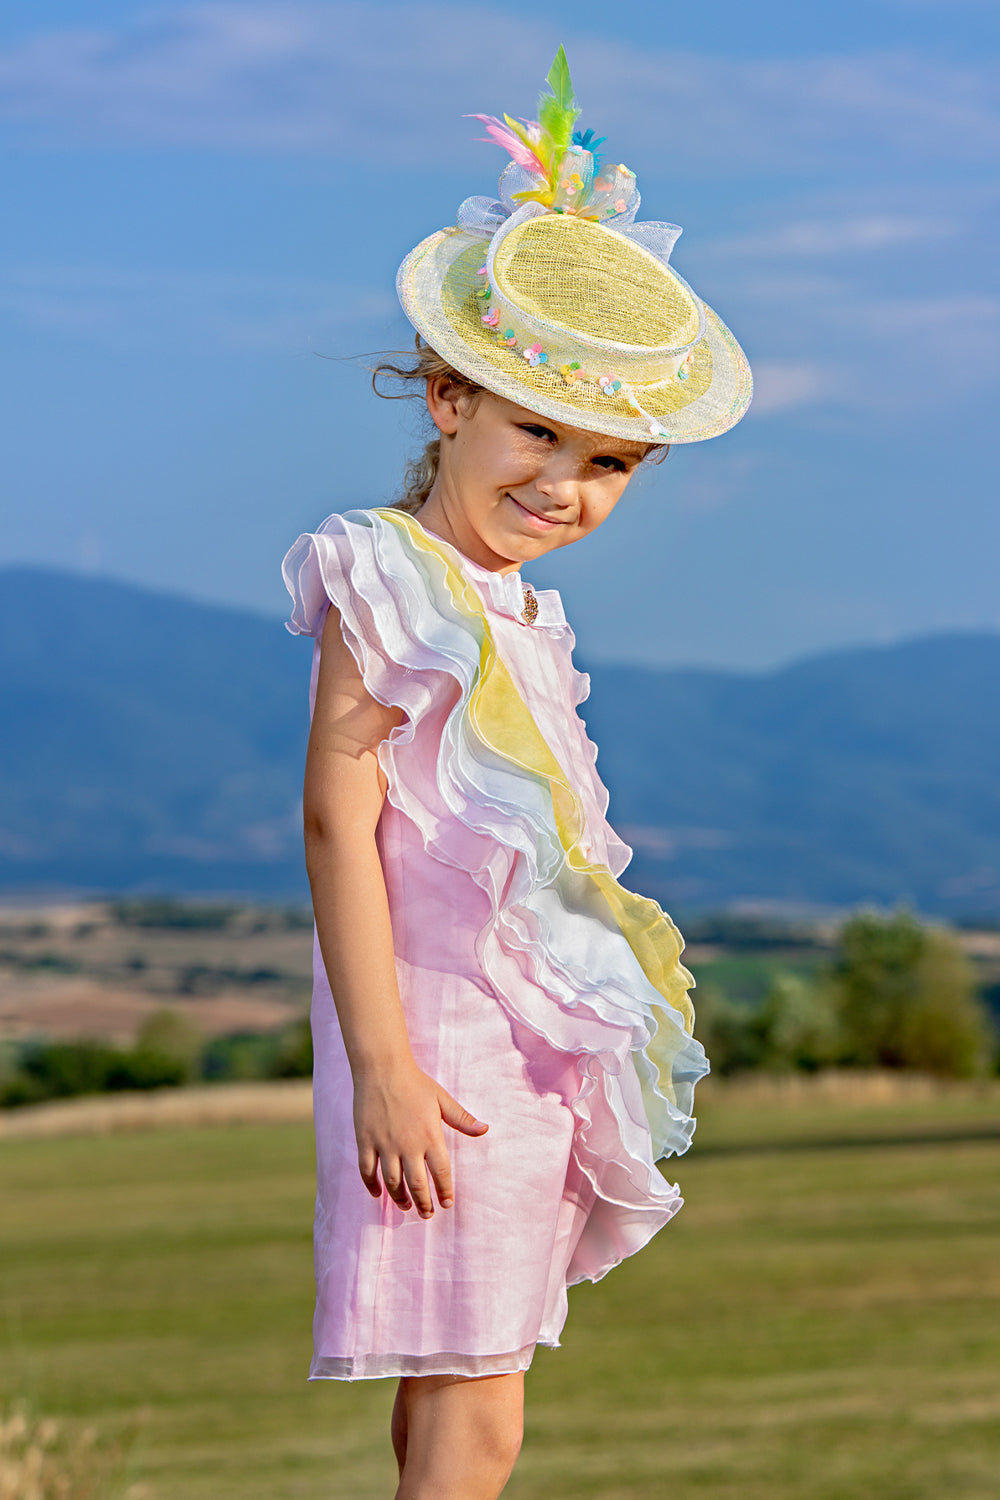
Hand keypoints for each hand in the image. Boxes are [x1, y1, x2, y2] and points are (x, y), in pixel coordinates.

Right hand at [353, 1062, 487, 1219]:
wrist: (382, 1068)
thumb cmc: (415, 1083)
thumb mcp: (442, 1099)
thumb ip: (462, 1119)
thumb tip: (485, 1129)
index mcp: (430, 1136)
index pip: (441, 1173)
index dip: (445, 1192)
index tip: (447, 1204)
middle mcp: (408, 1145)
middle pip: (417, 1185)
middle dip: (424, 1204)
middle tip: (427, 1214)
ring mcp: (385, 1144)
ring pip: (392, 1183)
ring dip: (400, 1199)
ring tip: (405, 1207)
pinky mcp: (365, 1141)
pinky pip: (368, 1171)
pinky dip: (372, 1186)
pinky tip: (378, 1194)